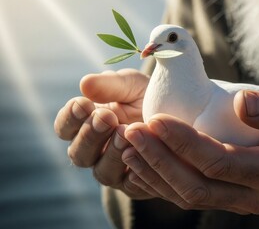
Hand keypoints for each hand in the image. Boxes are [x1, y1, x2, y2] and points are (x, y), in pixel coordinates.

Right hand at [54, 68, 151, 198]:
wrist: (181, 114)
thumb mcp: (132, 85)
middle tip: (106, 117)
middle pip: (78, 154)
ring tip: (125, 133)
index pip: (65, 128)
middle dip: (90, 135)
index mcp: (86, 126)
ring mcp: (116, 171)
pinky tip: (142, 154)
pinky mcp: (138, 186)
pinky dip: (135, 171)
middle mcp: (96, 152)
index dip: (70, 117)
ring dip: (112, 153)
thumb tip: (85, 84)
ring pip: (103, 172)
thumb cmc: (149, 97)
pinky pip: (131, 185)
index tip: (83, 103)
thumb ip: (110, 85)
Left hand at [123, 90, 258, 216]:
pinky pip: (189, 196)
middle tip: (131, 131)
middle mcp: (252, 198)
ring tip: (127, 143)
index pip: (218, 163)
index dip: (184, 143)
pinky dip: (161, 180)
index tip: (155, 120)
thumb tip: (240, 103)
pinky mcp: (227, 199)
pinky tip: (142, 160)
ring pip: (187, 196)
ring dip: (154, 170)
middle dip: (159, 159)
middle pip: (195, 187)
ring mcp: (238, 203)